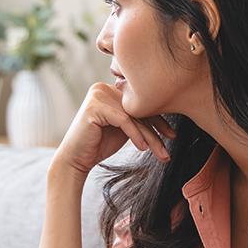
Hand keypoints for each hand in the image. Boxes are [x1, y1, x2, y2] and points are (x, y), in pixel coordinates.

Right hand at [51, 81, 176, 178]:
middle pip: (137, 109)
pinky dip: (136, 135)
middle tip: (170, 146)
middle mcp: (102, 87)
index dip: (158, 119)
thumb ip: (137, 117)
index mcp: (110, 89)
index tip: (172, 135)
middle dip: (156, 130)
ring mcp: (97, 95)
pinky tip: (142, 148)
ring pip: (133, 116)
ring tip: (161, 153)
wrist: (76, 159)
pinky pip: (124, 120)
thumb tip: (166, 117)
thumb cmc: (99, 145)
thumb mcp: (124, 128)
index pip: (139, 103)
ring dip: (150, 137)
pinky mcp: (94, 106)